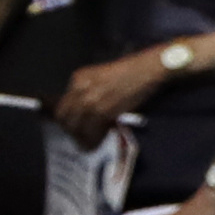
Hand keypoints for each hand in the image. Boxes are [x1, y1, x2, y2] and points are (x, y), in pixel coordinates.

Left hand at [53, 46, 171, 142]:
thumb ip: (92, 92)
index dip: (67, 120)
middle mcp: (80, 88)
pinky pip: (91, 131)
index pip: (63, 105)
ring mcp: (90, 100)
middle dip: (71, 131)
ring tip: (88, 146)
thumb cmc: (134, 71)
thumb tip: (88, 114)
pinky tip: (97, 143)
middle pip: (64, 117)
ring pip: (76, 126)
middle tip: (79, 140)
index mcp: (78, 78)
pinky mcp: (103, 110)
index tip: (73, 129)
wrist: (151, 68)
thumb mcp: (104, 77)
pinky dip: (93, 140)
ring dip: (81, 139)